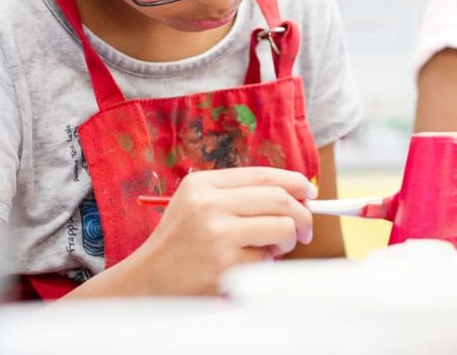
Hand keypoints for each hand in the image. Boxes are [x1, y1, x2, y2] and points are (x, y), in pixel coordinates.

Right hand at [129, 167, 315, 295]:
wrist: (148, 281)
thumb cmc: (179, 243)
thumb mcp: (196, 203)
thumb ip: (236, 194)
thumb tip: (292, 195)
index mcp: (203, 184)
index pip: (263, 175)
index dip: (293, 181)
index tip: (308, 191)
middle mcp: (210, 204)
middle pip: (278, 198)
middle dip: (301, 214)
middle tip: (303, 228)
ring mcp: (218, 235)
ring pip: (281, 227)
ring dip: (285, 241)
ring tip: (269, 249)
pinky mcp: (226, 265)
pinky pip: (267, 259)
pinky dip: (264, 264)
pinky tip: (243, 266)